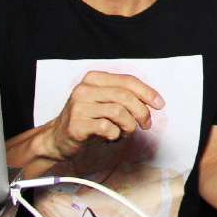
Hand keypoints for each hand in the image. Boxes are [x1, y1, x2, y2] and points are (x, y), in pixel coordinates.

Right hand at [40, 71, 164, 162]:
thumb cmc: (86, 119)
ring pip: (118, 112)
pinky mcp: (76, 125)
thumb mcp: (104, 101)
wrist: (57, 138)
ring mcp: (79, 106)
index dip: (147, 92)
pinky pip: (107, 127)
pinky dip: (116, 134)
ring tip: (126, 131)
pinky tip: (112, 136)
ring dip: (129, 125)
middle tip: (146, 124)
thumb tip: (153, 101)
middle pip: (125, 96)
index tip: (159, 104)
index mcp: (94, 78)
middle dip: (142, 112)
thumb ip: (124, 97)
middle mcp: (84, 89)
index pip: (127, 81)